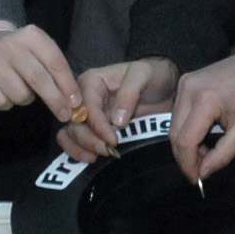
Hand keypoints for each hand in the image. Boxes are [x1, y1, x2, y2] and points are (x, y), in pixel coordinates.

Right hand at [0, 24, 81, 120]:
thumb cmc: (23, 53)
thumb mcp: (40, 50)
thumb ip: (57, 70)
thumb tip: (74, 101)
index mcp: (31, 35)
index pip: (55, 62)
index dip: (67, 85)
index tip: (76, 102)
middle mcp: (10, 46)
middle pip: (38, 79)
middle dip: (55, 100)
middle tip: (65, 115)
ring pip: (20, 95)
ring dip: (27, 99)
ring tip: (23, 88)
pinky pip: (2, 103)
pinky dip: (9, 103)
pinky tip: (6, 91)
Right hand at [56, 57, 178, 161]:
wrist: (163, 88)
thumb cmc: (152, 76)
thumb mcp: (144, 75)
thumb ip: (130, 92)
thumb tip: (116, 121)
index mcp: (92, 81)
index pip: (86, 106)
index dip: (97, 125)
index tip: (113, 140)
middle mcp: (84, 98)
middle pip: (74, 121)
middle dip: (88, 139)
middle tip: (107, 151)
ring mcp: (87, 114)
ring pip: (70, 133)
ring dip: (80, 147)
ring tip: (97, 157)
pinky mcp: (91, 128)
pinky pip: (73, 141)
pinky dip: (77, 151)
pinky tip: (91, 158)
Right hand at [169, 20, 234, 182]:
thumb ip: (223, 153)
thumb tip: (203, 173)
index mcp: (205, 100)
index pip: (185, 140)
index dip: (188, 164)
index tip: (198, 180)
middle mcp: (188, 89)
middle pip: (175, 134)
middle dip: (186, 157)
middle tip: (202, 170)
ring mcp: (184, 83)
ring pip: (174, 125)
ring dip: (186, 144)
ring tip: (206, 154)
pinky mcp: (185, 82)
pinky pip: (178, 114)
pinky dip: (187, 130)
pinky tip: (203, 137)